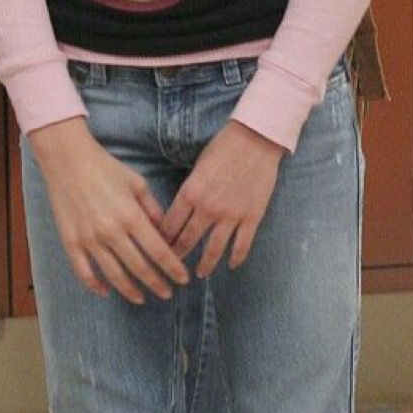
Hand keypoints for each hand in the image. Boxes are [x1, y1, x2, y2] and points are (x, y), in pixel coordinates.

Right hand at [30, 117, 189, 302]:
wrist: (68, 160)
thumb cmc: (106, 168)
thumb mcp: (137, 183)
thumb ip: (153, 210)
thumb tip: (165, 234)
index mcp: (131, 216)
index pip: (158, 251)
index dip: (173, 268)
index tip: (182, 279)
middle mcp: (111, 232)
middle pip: (139, 268)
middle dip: (157, 283)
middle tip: (167, 293)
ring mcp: (89, 239)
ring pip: (114, 275)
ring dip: (130, 290)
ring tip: (142, 298)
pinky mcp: (71, 241)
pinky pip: (84, 272)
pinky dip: (96, 285)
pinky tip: (106, 292)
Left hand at [160, 120, 283, 275]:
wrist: (256, 139)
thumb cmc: (223, 148)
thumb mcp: (196, 168)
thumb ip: (188, 192)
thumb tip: (178, 212)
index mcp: (190, 194)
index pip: (170, 226)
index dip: (161, 240)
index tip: (156, 250)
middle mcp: (208, 209)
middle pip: (188, 240)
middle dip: (177, 256)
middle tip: (170, 268)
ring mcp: (231, 215)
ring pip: (214, 249)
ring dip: (205, 264)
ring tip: (199, 274)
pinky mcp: (252, 217)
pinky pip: (242, 244)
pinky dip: (236, 257)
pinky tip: (231, 265)